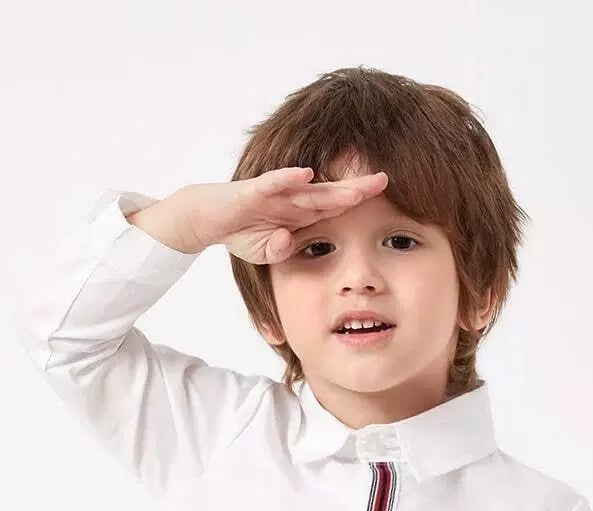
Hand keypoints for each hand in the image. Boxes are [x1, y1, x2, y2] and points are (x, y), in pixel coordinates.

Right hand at [160, 165, 388, 262]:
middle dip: (357, 188)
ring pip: (309, 189)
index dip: (358, 203)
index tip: (385, 202)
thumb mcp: (267, 252)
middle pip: (331, 194)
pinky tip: (306, 174)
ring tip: (357, 182)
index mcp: (301, 213)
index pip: (335, 208)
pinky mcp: (252, 191)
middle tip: (385, 180)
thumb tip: (287, 243)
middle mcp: (292, 199)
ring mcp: (274, 193)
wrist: (207, 218)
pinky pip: (273, 183)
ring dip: (333, 185)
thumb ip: (280, 250)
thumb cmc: (241, 232)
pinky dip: (289, 178)